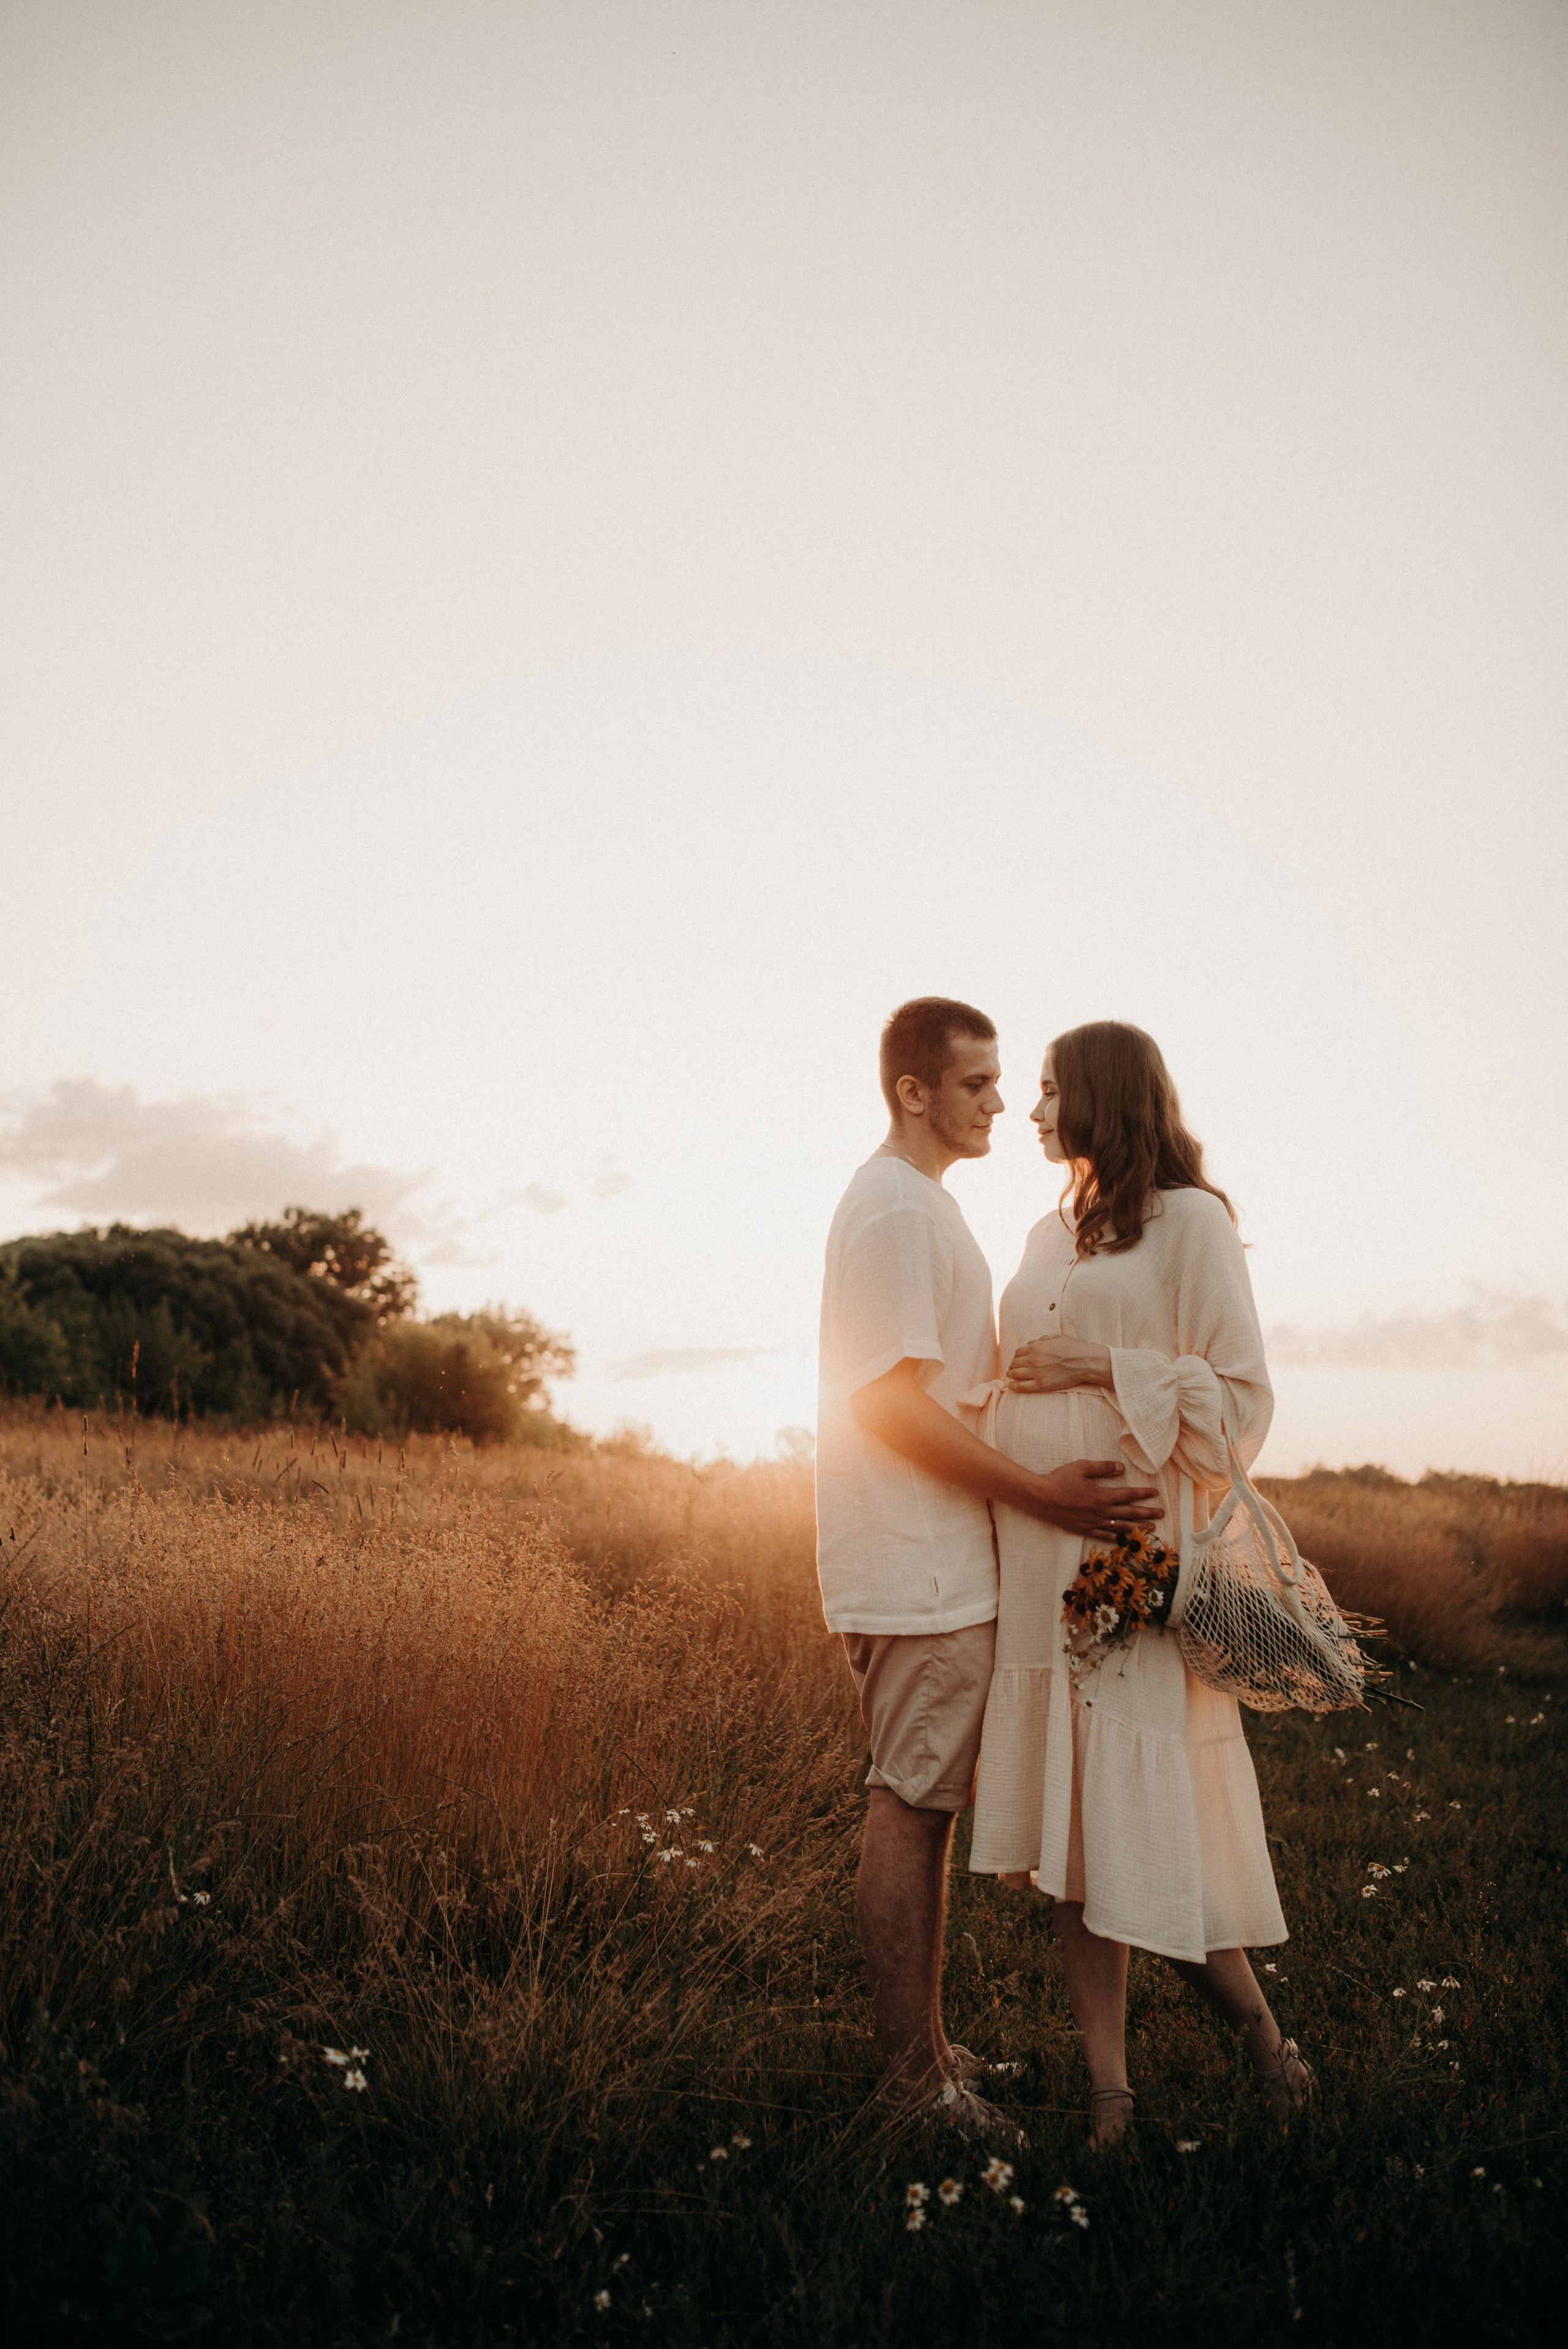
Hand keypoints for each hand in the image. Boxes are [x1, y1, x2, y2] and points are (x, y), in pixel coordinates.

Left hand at [1005, 1336, 1112, 1392]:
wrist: (1085, 1362)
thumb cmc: (1074, 1348)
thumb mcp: (1057, 1337)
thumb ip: (1041, 1340)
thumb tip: (1030, 1343)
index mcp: (1036, 1347)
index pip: (1018, 1352)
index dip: (1016, 1356)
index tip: (1017, 1359)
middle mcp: (1033, 1359)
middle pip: (1015, 1363)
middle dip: (1012, 1365)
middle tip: (1012, 1368)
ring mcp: (1037, 1373)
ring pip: (1015, 1374)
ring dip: (1011, 1374)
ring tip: (1010, 1376)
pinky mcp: (1042, 1385)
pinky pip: (1022, 1387)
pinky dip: (1014, 1386)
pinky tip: (1010, 1386)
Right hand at [1026, 1457, 1161, 1538]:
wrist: (1041, 1498)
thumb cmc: (1060, 1480)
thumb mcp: (1082, 1467)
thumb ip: (1103, 1468)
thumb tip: (1121, 1468)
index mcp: (1102, 1496)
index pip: (1128, 1495)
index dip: (1143, 1493)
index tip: (1155, 1493)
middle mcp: (1101, 1512)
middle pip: (1129, 1513)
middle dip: (1147, 1513)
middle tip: (1161, 1514)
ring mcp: (1093, 1523)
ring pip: (1121, 1527)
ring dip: (1138, 1528)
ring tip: (1151, 1529)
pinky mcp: (1084, 1530)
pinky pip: (1104, 1536)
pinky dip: (1117, 1538)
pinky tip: (1124, 1539)